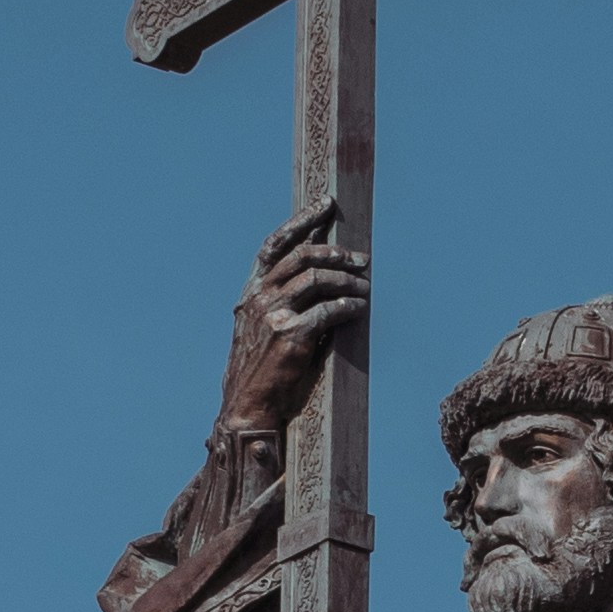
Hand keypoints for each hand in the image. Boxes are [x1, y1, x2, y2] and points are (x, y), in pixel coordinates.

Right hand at [216, 204, 366, 444]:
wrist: (248, 406)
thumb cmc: (261, 371)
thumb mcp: (265, 328)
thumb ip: (285, 302)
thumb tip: (323, 280)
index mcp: (250, 293)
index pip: (274, 245)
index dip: (301, 221)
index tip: (325, 204)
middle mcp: (258, 298)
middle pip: (302, 256)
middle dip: (336, 252)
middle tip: (361, 259)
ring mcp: (272, 315)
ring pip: (317, 279)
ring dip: (347, 279)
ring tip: (365, 286)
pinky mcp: (290, 336)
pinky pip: (328, 311)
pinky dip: (348, 305)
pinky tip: (359, 307)